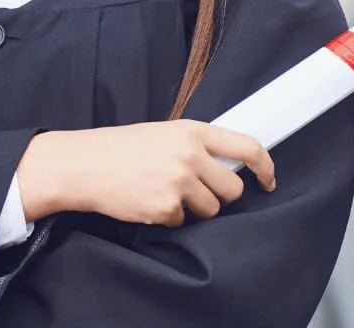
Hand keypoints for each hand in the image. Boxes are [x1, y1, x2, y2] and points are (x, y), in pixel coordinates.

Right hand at [16, 120, 274, 226]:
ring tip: (163, 191)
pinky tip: (148, 201)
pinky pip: (183, 222)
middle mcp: (189, 154)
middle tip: (193, 189)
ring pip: (211, 209)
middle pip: (232, 188)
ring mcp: (179, 181)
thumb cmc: (120, 148)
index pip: (246, 146)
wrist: (85, 164)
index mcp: (191, 130)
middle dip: (219, 195)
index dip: (265, 165)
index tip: (268, 179)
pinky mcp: (167, 207)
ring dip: (193, 208)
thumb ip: (194, 144)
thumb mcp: (161, 133)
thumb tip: (226, 163)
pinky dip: (168, 217)